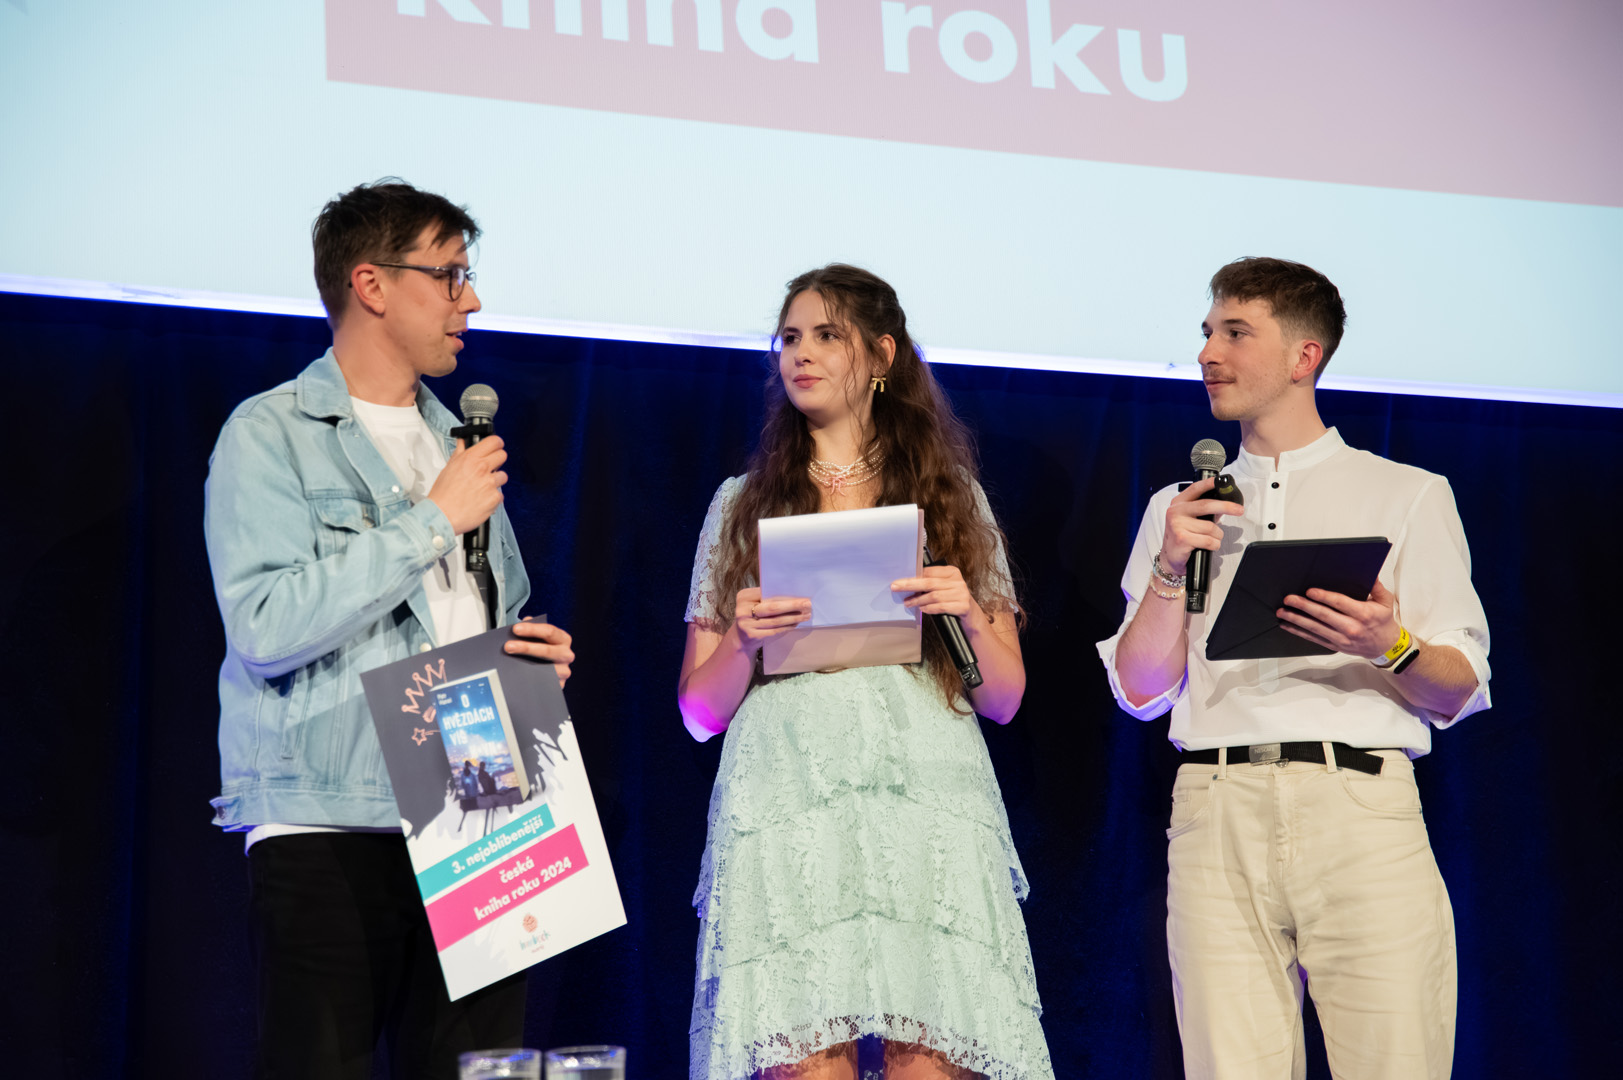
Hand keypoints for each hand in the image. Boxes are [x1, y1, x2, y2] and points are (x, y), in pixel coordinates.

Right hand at [427, 436, 507, 534]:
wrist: (442, 515)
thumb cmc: (442, 494)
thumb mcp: (448, 468)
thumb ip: (460, 453)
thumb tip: (462, 442)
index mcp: (470, 458)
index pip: (494, 441)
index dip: (496, 444)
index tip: (496, 447)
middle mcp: (482, 468)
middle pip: (503, 456)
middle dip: (497, 461)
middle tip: (489, 468)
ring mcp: (490, 483)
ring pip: (503, 476)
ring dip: (495, 481)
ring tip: (481, 488)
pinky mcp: (494, 498)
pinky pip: (500, 494)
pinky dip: (492, 498)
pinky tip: (481, 500)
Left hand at [505, 617, 573, 688]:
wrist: (545, 670)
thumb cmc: (540, 649)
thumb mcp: (537, 637)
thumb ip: (530, 630)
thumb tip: (518, 627)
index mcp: (563, 639)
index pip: (549, 631)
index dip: (532, 629)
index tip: (515, 629)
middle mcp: (566, 655)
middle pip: (548, 650)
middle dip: (526, 648)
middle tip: (508, 646)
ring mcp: (563, 671)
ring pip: (547, 669)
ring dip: (526, 665)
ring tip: (509, 662)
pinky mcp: (558, 685)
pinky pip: (544, 683)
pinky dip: (530, 679)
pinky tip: (517, 675)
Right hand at [733, 587, 810, 645]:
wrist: (741, 637)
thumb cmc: (752, 615)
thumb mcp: (754, 603)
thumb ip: (766, 598)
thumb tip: (793, 595)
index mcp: (744, 597)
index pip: (767, 593)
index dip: (785, 595)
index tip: (801, 596)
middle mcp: (742, 610)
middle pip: (772, 607)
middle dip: (792, 606)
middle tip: (808, 605)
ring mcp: (746, 624)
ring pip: (775, 620)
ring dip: (793, 618)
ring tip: (806, 615)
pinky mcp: (752, 635)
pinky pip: (774, 630)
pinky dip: (787, 627)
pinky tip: (796, 624)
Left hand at [891, 564, 975, 617]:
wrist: (971, 617)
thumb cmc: (954, 600)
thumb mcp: (944, 588)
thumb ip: (931, 583)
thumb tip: (908, 582)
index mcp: (952, 572)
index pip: (929, 572)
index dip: (913, 576)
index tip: (899, 580)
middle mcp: (958, 581)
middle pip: (929, 583)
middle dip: (910, 585)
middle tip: (896, 587)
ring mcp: (961, 594)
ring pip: (934, 596)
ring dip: (918, 600)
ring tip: (908, 602)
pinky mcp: (963, 606)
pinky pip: (941, 607)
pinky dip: (930, 608)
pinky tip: (922, 609)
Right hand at [1159, 476, 1245, 576]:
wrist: (1170, 557)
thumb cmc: (1182, 536)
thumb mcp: (1189, 519)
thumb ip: (1204, 511)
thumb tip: (1225, 505)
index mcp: (1178, 504)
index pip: (1195, 489)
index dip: (1208, 483)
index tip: (1220, 481)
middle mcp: (1175, 512)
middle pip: (1206, 505)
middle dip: (1226, 507)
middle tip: (1239, 510)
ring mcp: (1177, 525)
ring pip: (1211, 527)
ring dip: (1217, 536)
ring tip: (1211, 539)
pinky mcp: (1182, 539)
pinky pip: (1209, 540)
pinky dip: (1214, 545)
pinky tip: (1208, 546)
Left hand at [1277, 580, 1401, 658]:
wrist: (1386, 647)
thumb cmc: (1384, 622)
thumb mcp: (1385, 601)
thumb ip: (1376, 586)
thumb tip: (1370, 572)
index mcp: (1363, 614)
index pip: (1339, 603)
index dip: (1323, 597)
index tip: (1310, 591)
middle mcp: (1351, 627)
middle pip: (1323, 615)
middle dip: (1304, 606)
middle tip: (1289, 599)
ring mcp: (1341, 638)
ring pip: (1314, 628)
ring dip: (1296, 619)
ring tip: (1283, 612)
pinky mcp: (1334, 645)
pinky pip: (1313, 638)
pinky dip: (1299, 631)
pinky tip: (1288, 625)